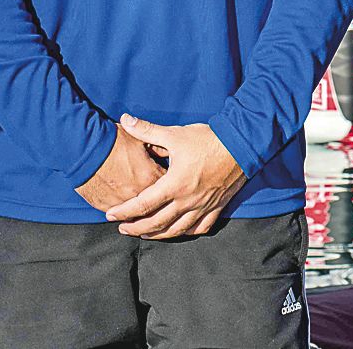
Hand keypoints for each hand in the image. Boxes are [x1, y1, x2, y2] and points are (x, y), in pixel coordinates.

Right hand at [74, 124, 165, 212]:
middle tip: (161, 198)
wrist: (83, 148)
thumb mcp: (138, 139)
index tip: (171, 180)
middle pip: (156, 204)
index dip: (170, 181)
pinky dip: (122, 211)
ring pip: (137, 213)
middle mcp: (138, 193)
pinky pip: (118, 213)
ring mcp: (121, 202)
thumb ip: (156, 146)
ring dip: (140, 210)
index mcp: (150, 176)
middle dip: (159, 199)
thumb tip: (167, 149)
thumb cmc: (111, 140)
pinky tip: (125, 209)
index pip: (169, 184)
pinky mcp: (105, 206)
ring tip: (143, 209)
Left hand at [105, 115, 247, 239]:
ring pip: (176, 230)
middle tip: (122, 228)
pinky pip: (200, 228)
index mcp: (174, 184)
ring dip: (157, 234)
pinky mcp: (217, 206)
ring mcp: (202, 206)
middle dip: (136, 228)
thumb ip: (148, 130)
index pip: (142, 205)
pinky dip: (186, 232)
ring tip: (145, 233)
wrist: (242, 144)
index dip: (124, 212)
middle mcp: (187, 201)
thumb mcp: (175, 134)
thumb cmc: (208, 139)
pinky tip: (179, 231)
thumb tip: (125, 119)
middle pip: (156, 223)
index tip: (110, 215)